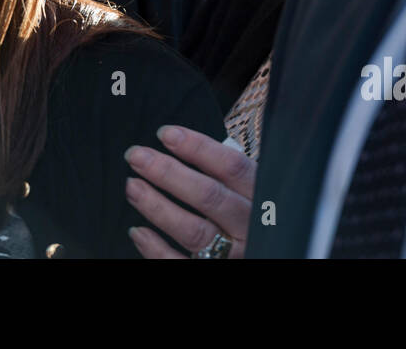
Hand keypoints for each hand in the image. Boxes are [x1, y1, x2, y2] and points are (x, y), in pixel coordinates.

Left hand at [124, 125, 255, 258]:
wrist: (272, 252)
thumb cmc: (250, 213)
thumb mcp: (251, 189)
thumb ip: (228, 173)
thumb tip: (182, 144)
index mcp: (261, 195)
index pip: (231, 166)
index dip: (198, 147)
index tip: (166, 134)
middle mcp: (249, 226)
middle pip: (208, 196)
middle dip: (168, 173)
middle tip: (136, 156)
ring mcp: (235, 252)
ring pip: (193, 231)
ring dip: (157, 207)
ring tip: (132, 187)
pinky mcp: (218, 270)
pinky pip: (180, 263)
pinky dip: (156, 249)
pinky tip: (138, 231)